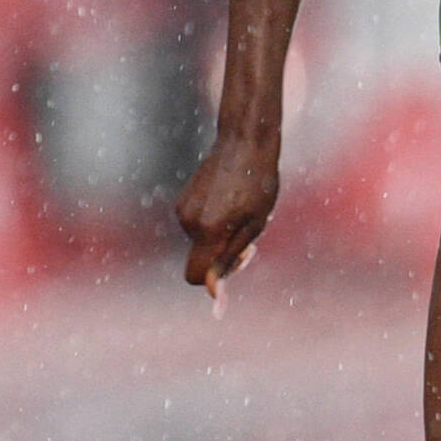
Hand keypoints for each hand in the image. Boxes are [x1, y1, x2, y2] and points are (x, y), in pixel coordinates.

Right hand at [175, 133, 276, 306]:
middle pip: (202, 260)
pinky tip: (230, 203)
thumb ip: (231, 260)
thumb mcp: (255, 226)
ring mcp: (182, 210)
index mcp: (209, 230)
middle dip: (224, 258)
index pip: (197, 277)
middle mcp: (189, 222)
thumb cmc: (258, 184)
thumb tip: (215, 297)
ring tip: (242, 213)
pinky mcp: (182, 201)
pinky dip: (213, 225)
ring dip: (221, 238)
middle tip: (251, 238)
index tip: (228, 285)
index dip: (213, 285)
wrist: (244, 143)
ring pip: (201, 243)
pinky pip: (197, 227)